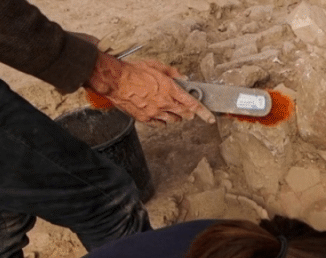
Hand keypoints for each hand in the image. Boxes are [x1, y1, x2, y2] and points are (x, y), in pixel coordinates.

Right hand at [86, 53, 214, 124]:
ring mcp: (155, 112)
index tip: (210, 118)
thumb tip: (183, 78)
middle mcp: (164, 103)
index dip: (204, 112)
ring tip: (170, 108)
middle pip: (185, 114)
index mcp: (170, 89)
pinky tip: (159, 114)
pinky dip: (162, 120)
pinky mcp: (145, 118)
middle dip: (189, 113)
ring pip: (173, 120)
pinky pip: (160, 124)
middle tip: (188, 110)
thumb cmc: (133, 71)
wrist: (114, 80)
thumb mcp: (156, 66)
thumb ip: (172, 73)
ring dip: (176, 116)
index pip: (193, 104)